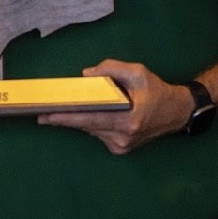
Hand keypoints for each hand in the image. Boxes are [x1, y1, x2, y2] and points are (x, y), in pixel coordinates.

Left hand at [36, 59, 190, 153]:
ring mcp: (121, 146)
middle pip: (86, 126)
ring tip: (65, 109)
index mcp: (128, 119)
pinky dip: (92, 123)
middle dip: (64, 119)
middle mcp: (123, 137)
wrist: (176, 113)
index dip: (67, 117)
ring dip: (80, 119)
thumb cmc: (156, 90)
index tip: (47, 116)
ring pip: (91, 130)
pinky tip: (93, 114)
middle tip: (41, 115)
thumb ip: (111, 69)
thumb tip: (86, 75)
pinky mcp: (120, 149)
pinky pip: (98, 134)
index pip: (90, 118)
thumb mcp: (138, 72)